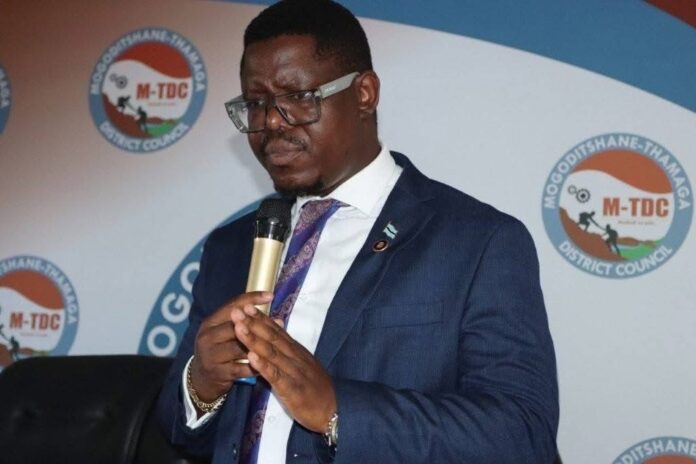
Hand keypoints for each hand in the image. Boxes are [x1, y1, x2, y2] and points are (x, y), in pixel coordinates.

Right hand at [190, 292, 272, 403]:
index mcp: (210, 323)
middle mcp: (207, 337)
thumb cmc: (220, 351)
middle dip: (258, 324)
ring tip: (276, 344)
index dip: (252, 299)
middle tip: (279, 323)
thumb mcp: (225, 334)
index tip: (271, 295)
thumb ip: (246, 324)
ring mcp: (211, 355)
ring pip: (239, 347)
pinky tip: (270, 365)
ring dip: (259, 346)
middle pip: (235, 326)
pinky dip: (256, 366)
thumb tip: (278, 319)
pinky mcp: (218, 373)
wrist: (203, 380)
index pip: (231, 306)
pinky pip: (242, 368)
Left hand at [232, 304, 336, 432]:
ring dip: (254, 339)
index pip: (276, 331)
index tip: (245, 305)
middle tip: (237, 310)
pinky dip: (263, 365)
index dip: (260, 318)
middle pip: (272, 337)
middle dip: (253, 323)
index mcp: (295, 351)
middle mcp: (294, 357)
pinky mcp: (292, 388)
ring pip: (271, 353)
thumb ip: (289, 347)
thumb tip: (278, 327)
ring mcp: (293, 371)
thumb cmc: (315, 387)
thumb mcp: (302, 363)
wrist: (334, 408)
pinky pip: (276, 375)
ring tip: (239, 327)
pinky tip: (251, 357)